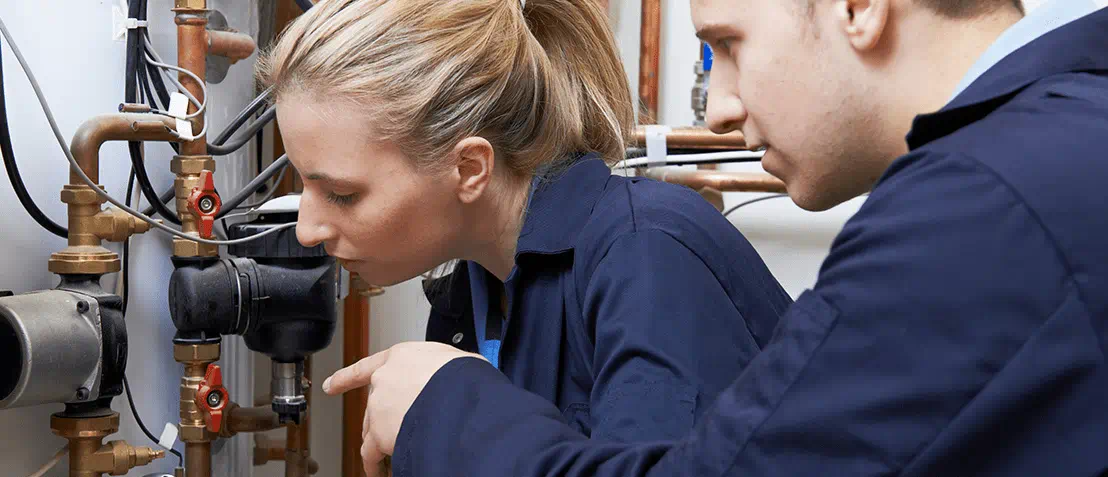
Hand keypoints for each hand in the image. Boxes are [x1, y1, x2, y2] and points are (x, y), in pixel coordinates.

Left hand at [322, 342, 486, 475]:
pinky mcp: (379, 433)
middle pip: (373, 404)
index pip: (365, 367)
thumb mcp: (455, 361)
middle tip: (393, 430)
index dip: (345, 378)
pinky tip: (378, 470)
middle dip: (381, 419)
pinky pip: (371, 453)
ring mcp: (379, 406)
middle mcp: (384, 379)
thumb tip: (458, 377)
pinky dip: (374, 463)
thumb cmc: (462, 376)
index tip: (331, 385)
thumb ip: (444, 370)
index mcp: (401, 357)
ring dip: (377, 444)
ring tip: (386, 458)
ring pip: (370, 429)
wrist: (458, 395)